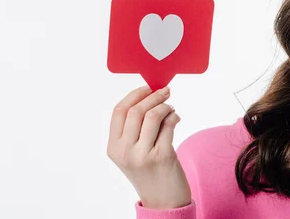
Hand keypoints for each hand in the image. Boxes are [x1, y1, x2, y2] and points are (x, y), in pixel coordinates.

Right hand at [107, 86, 190, 208]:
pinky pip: (168, 126)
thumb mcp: (132, 154)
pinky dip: (174, 117)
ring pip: (153, 116)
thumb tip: (147, 97)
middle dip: (153, 96)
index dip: (134, 95)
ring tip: (171, 108)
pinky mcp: (162, 156)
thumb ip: (134, 130)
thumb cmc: (150, 173)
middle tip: (165, 91)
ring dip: (165, 106)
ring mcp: (143, 154)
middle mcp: (125, 151)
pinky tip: (175, 118)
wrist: (163, 201)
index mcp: (113, 148)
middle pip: (136, 111)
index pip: (119, 111)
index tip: (147, 87)